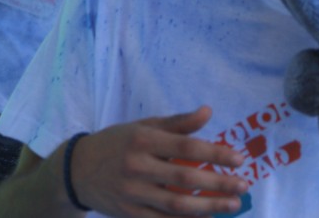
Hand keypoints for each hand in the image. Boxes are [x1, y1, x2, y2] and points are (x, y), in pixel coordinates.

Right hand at [73, 106, 247, 217]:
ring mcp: (132, 194)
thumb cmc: (118, 143)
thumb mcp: (144, 125)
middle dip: (218, 183)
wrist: (75, 170)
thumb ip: (178, 122)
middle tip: (243, 185)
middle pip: (184, 178)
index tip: (238, 159)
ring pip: (175, 205)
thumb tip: (208, 112)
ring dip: (208, 207)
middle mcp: (137, 167)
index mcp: (143, 140)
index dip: (215, 154)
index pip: (186, 147)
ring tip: (232, 205)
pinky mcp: (128, 214)